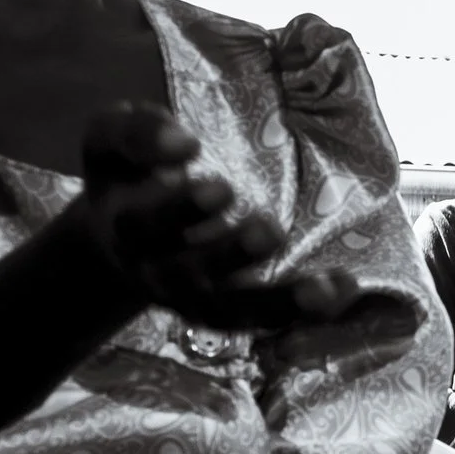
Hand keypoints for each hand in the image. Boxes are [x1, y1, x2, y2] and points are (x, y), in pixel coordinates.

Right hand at [68, 103, 359, 332]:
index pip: (143, 225)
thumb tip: (183, 142)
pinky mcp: (227, 312)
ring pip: (234, 310)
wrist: (118, 237)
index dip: (179, 210)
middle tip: (269, 229)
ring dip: (280, 301)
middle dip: (230, 253)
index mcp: (124, 226)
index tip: (220, 186)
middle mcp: (157, 271)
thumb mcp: (109, 140)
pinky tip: (344, 288)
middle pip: (189, 274)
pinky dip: (304, 310)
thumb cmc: (128, 175)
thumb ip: (135, 133)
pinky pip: (266, 320)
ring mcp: (193, 298)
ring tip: (324, 288)